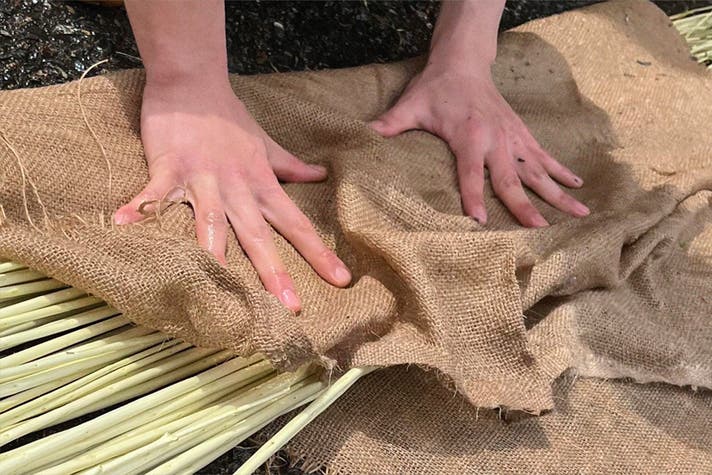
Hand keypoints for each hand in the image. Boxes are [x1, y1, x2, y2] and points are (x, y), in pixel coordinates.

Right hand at [114, 78, 351, 310]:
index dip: (318, 252)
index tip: (341, 280)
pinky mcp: (169, 167)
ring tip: (217, 288)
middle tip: (291, 306)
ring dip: (214, 253)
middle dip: (274, 271)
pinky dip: (139, 206)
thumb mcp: (265, 145)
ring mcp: (202, 178)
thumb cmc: (229, 118)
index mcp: (261, 184)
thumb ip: (291, 166)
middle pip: (258, 234)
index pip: (296, 223)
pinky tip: (122, 226)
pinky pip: (155, 192)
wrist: (194, 82)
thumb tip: (320, 175)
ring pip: (211, 221)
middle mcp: (237, 187)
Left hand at [370, 66, 588, 226]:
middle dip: (526, 206)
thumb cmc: (435, 88)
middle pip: (512, 178)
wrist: (464, 62)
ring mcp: (513, 137)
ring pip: (538, 170)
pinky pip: (545, 155)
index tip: (481, 221)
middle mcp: (496, 139)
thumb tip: (363, 137)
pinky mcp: (522, 134)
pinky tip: (578, 184)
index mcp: (468, 136)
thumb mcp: (410, 106)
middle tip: (540, 229)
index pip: (470, 173)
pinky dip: (562, 170)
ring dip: (558, 192)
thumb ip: (389, 125)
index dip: (474, 197)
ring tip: (581, 212)